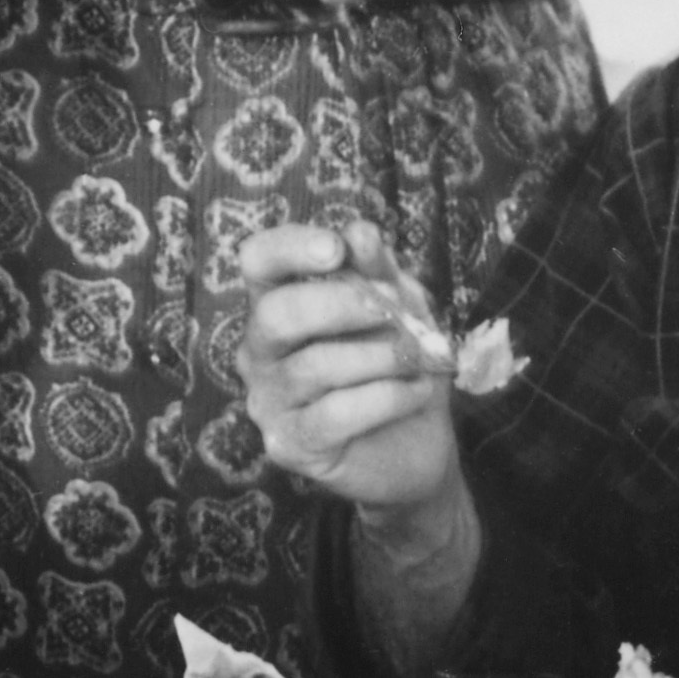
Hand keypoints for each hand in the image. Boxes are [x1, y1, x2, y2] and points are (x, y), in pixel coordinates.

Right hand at [236, 221, 463, 520]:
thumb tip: (360, 232)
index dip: (290, 247)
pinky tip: (417, 391)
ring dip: (382, 356)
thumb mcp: (401, 307)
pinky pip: (336, 413)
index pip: (257, 261)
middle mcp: (261, 351)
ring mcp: (268, 400)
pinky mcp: (290, 444)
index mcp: (277, 304)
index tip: (338, 250)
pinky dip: (388, 397)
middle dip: (344, 305)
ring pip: (314, 366)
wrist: (418, 443)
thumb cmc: (398, 364)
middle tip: (396, 310)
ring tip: (421, 358)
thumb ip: (378, 272)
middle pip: (276, 314)